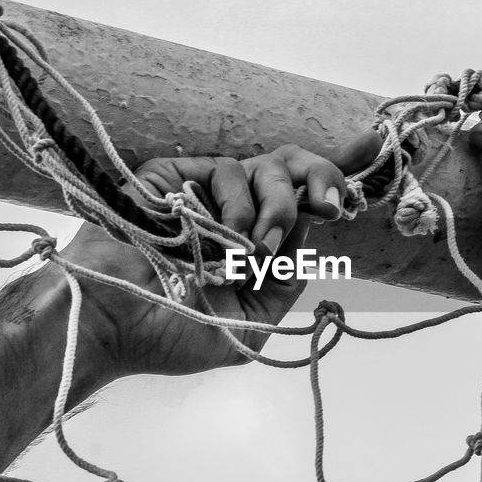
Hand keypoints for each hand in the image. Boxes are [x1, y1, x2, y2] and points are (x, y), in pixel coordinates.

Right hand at [59, 145, 347, 379]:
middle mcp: (234, 212)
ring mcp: (204, 193)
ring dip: (274, 210)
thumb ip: (285, 281)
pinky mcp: (174, 176)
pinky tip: (224, 237)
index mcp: (253, 244)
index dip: (335, 172)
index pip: (302, 197)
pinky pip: (226, 171)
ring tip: (253, 250)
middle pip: (293, 168)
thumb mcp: (249, 326)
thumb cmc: (169, 333)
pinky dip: (236, 205)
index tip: (372, 148)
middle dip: (320, 181)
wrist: (110, 324)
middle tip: (329, 206)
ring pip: (267, 169)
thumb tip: (311, 230)